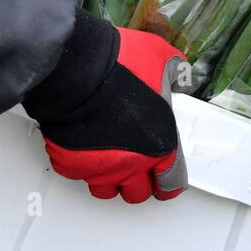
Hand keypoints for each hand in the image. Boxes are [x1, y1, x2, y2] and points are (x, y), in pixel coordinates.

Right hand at [24, 10, 186, 203]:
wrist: (76, 69)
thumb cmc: (118, 67)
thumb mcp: (160, 57)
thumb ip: (175, 72)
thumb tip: (180, 77)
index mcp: (159, 145)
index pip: (170, 183)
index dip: (167, 183)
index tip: (163, 182)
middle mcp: (131, 164)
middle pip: (137, 193)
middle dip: (136, 183)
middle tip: (134, 170)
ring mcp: (99, 167)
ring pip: (105, 190)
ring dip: (108, 180)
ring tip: (107, 164)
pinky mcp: (70, 163)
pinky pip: (77, 174)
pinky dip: (79, 165)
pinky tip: (82, 149)